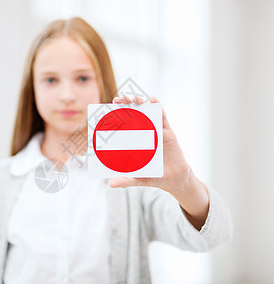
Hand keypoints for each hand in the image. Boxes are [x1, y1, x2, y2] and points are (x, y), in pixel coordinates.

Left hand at [110, 95, 208, 229]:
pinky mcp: (168, 131)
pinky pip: (163, 116)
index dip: (116, 115)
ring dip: (140, 103)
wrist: (175, 179)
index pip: (124, 124)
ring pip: (147, 112)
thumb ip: (126, 180)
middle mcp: (144, 133)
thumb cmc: (155, 176)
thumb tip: (110, 185)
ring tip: (134, 98)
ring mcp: (156, 131)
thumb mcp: (139, 179)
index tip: (108, 108)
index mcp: (135, 141)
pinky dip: (158, 106)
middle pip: (134, 114)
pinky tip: (152, 99)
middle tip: (119, 99)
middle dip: (126, 105)